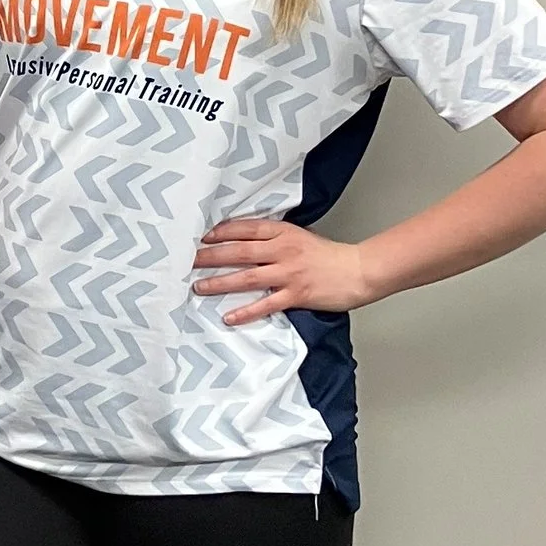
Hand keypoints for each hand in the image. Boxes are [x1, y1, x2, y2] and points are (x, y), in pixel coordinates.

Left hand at [191, 219, 372, 325]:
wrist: (358, 270)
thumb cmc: (328, 255)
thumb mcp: (298, 237)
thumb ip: (273, 238)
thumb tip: (242, 242)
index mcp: (283, 233)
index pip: (245, 229)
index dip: (220, 233)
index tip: (200, 238)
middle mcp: (282, 250)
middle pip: (239, 252)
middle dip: (210, 256)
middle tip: (187, 261)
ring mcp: (288, 273)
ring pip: (246, 277)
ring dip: (220, 283)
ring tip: (198, 287)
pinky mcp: (296, 295)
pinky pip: (265, 304)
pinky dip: (245, 311)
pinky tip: (229, 316)